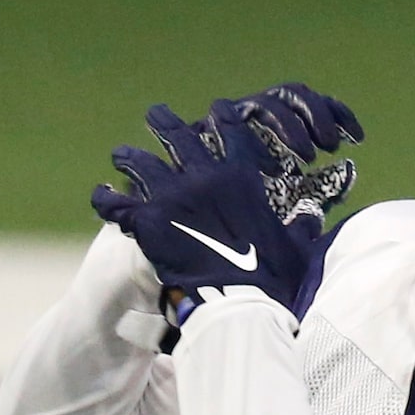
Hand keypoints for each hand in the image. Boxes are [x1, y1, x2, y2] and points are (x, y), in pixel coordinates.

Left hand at [90, 98, 354, 313]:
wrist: (237, 303)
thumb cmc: (271, 277)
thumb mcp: (294, 246)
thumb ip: (300, 226)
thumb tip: (313, 218)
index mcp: (241, 176)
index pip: (230, 128)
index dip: (221, 115)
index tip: (215, 110)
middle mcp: (204, 177)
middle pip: (177, 134)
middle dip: (164, 121)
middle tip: (156, 114)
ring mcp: (172, 196)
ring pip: (141, 163)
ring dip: (129, 157)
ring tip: (120, 154)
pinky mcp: (148, 222)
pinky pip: (117, 204)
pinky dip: (107, 200)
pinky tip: (100, 196)